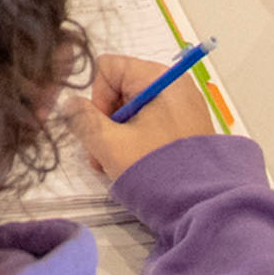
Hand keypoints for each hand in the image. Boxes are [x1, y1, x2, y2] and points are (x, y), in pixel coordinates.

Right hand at [66, 53, 219, 186]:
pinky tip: (130, 164)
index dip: (95, 98)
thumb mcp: (110, 144)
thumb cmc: (156, 169)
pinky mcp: (186, 127)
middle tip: (100, 156)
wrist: (203, 206)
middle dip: (104, 122)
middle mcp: (173, 85)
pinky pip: (150, 122)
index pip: (108, 68)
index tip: (100, 130)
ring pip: (132, 109)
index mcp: (158, 78)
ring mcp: (182, 106)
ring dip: (116, 134)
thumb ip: (82, 119)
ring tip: (113, 165)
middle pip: (120, 89)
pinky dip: (134, 139)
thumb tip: (70, 103)